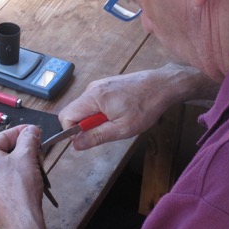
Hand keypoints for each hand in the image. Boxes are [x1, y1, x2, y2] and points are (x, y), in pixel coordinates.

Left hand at [0, 125, 47, 228]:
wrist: (20, 219)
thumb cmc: (19, 191)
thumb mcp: (27, 156)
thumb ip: (29, 138)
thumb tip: (31, 130)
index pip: (3, 136)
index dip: (22, 131)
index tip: (34, 130)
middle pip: (3, 150)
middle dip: (22, 147)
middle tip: (37, 146)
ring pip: (4, 163)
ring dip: (21, 160)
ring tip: (35, 162)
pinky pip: (3, 176)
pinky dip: (16, 172)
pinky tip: (28, 175)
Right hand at [59, 63, 218, 149]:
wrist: (162, 85)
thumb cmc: (146, 106)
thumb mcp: (122, 128)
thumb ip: (96, 136)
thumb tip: (75, 144)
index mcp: (93, 97)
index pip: (65, 116)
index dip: (73, 132)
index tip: (89, 138)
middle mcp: (93, 88)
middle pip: (74, 112)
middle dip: (87, 126)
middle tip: (109, 129)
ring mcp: (100, 85)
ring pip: (86, 108)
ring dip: (97, 119)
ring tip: (118, 120)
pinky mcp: (107, 85)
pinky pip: (95, 102)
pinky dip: (103, 111)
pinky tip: (121, 112)